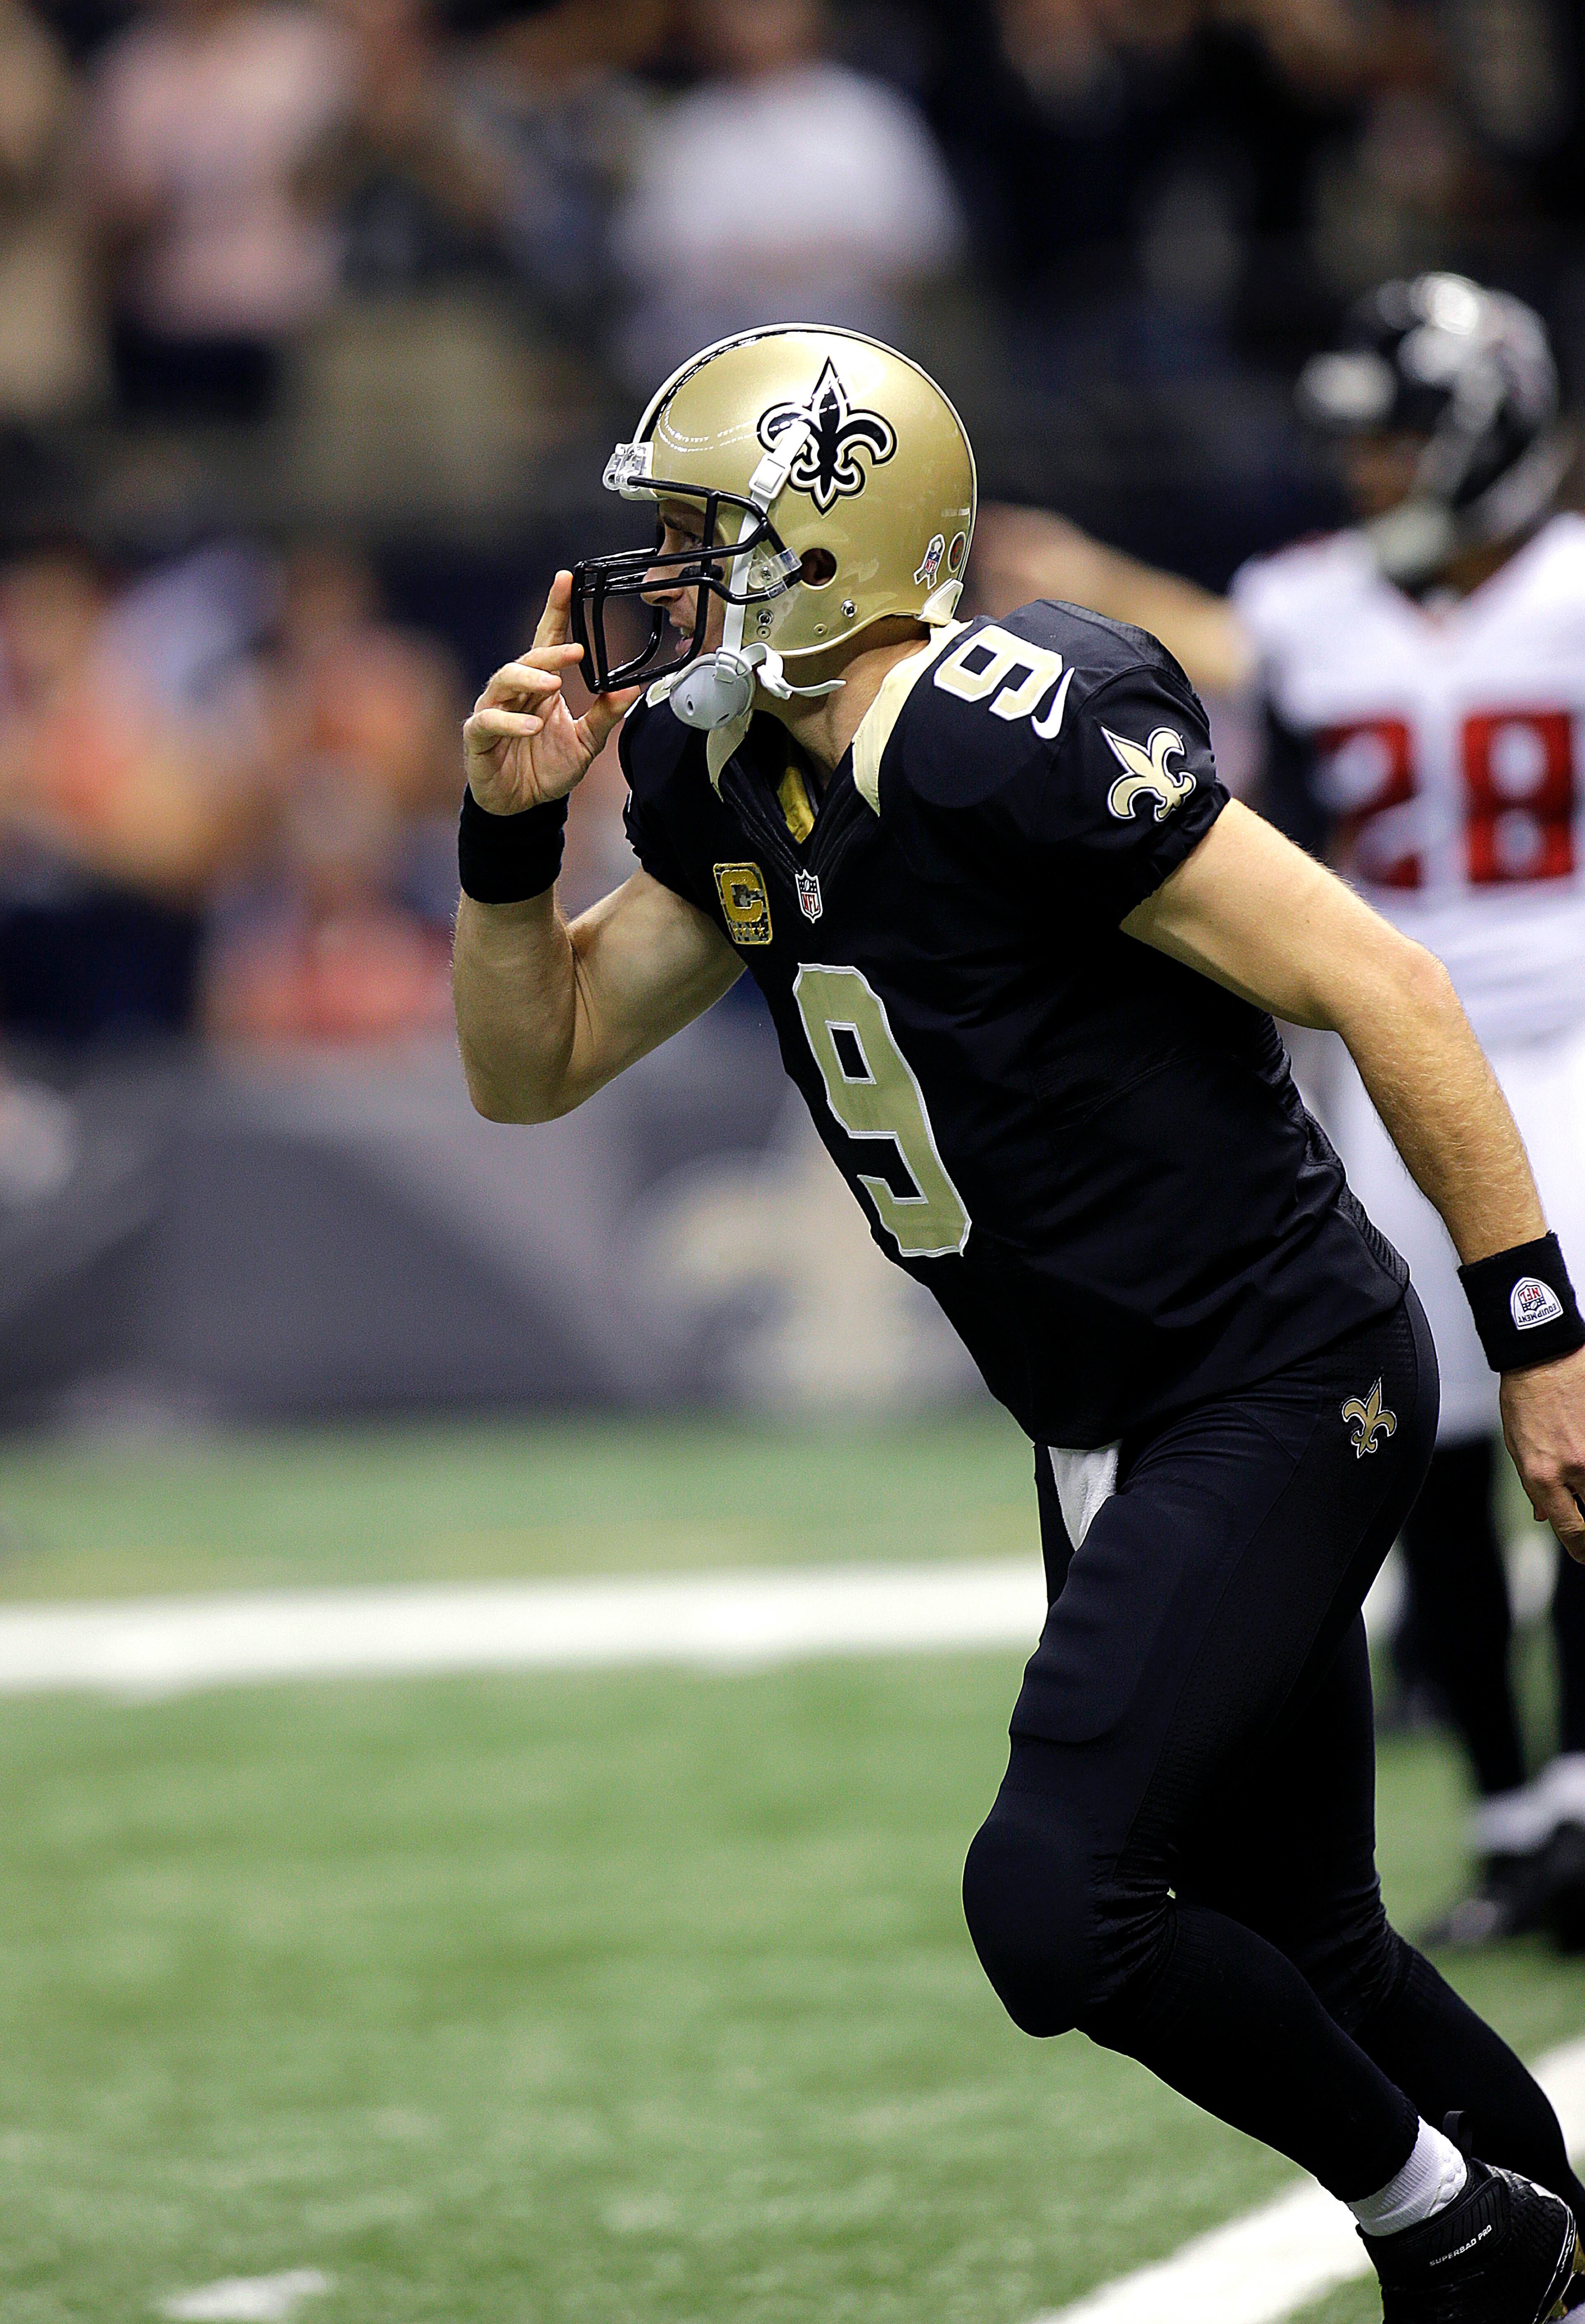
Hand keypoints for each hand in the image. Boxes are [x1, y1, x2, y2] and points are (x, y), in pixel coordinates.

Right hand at [462, 571, 639, 814]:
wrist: (522, 806)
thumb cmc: (547, 768)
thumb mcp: (586, 743)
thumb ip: (606, 715)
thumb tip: (633, 689)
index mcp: (540, 686)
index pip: (546, 639)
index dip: (555, 610)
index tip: (566, 579)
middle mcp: (514, 692)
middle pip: (526, 658)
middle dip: (549, 651)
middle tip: (576, 651)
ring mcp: (493, 711)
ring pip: (503, 681)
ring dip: (529, 679)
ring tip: (553, 686)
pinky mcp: (478, 737)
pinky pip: (488, 721)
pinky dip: (509, 722)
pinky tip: (531, 727)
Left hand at [1501, 1346, 1584, 1559]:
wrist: (1543, 1358)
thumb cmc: (1526, 1399)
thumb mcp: (1518, 1448)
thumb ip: (1535, 1487)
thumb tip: (1544, 1516)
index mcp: (1544, 1476)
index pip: (1572, 1530)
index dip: (1582, 1549)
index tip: (1584, 1554)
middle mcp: (1575, 1468)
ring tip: (1579, 1483)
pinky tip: (1583, 1451)